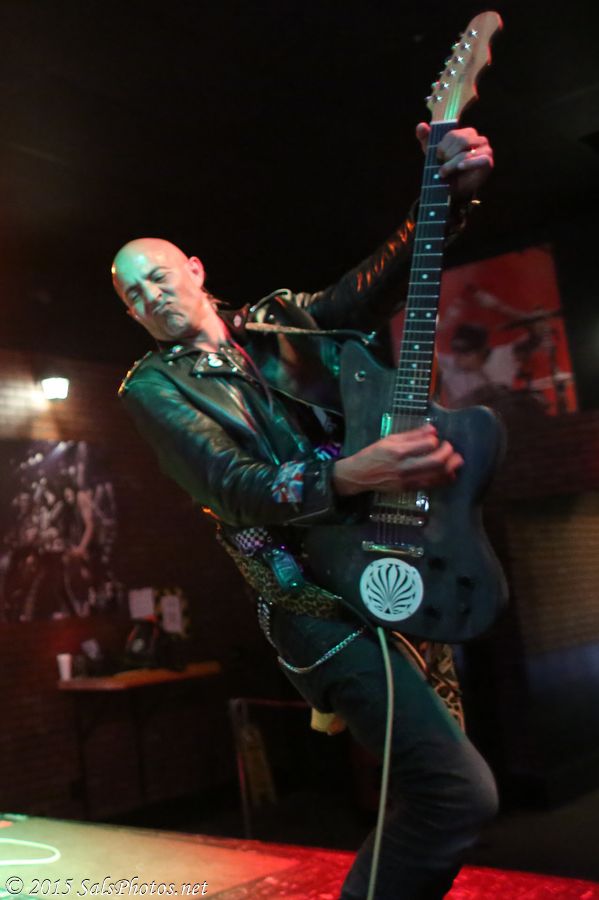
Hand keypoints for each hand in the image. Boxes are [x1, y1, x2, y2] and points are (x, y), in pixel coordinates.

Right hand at [332, 424, 463, 495]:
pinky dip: (444, 479)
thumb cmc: (374, 454)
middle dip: (449, 454)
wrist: (360, 475)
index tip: (435, 438)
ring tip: (456, 460)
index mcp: (398, 451)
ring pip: (437, 476)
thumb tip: (433, 430)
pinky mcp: (409, 489)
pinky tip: (449, 473)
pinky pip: (432, 485)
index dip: (435, 440)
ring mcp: (407, 480)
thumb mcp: (390, 439)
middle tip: (450, 448)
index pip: (427, 445)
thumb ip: (412, 435)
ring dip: (451, 467)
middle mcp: (404, 467)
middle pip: (437, 462)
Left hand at [415, 123, 492, 198]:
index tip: (437, 157)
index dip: (442, 147)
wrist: (454, 188)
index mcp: (466, 133)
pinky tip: (460, 167)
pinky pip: (479, 159)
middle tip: (440, 167)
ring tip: (445, 172)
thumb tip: (420, 125)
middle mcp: (478, 138)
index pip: (453, 134)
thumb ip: (426, 138)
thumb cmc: (446, 167)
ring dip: (452, 163)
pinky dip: (468, 164)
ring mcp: (485, 149)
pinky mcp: (488, 161)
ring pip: (466, 152)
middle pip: (461, 140)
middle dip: (447, 155)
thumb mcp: (433, 153)